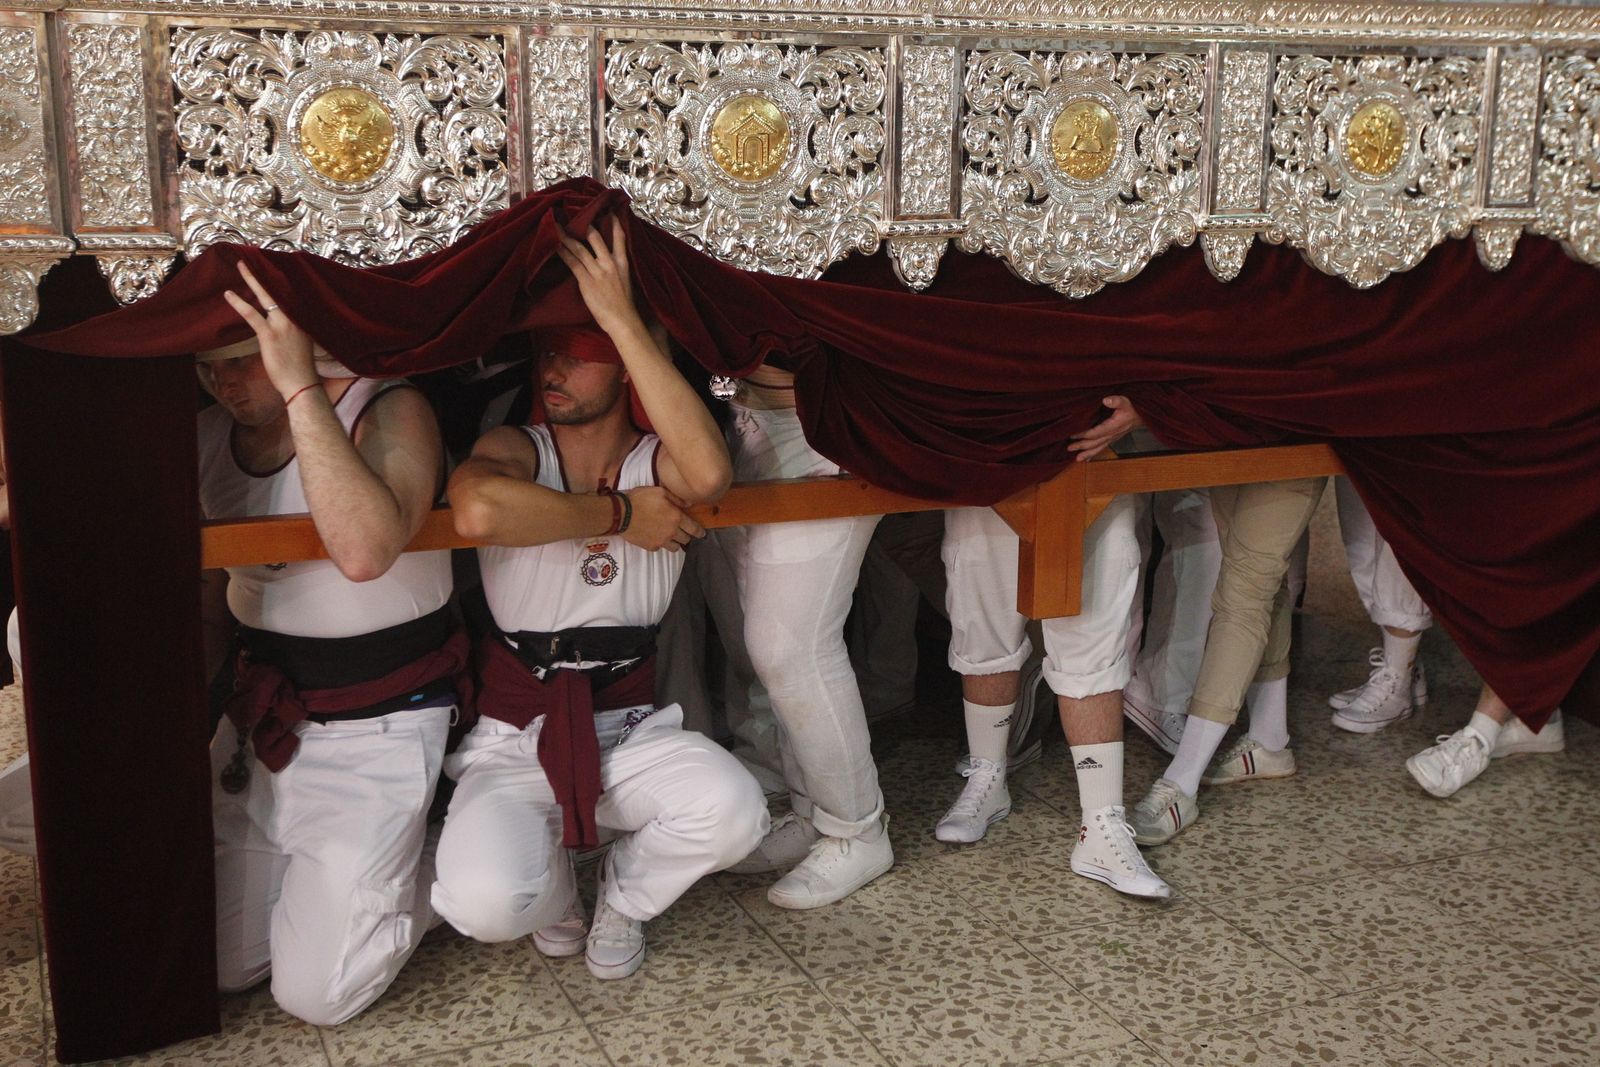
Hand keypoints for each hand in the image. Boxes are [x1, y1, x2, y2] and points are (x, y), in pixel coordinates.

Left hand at [222, 262, 318, 400]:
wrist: (302, 383)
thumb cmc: (301, 366)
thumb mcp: (302, 341)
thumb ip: (293, 327)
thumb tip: (282, 321)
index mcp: (303, 318)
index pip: (292, 292)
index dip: (281, 277)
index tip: (274, 264)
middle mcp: (295, 317)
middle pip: (279, 288)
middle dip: (266, 271)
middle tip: (254, 256)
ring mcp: (283, 325)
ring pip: (266, 296)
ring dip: (252, 279)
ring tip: (241, 266)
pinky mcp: (270, 335)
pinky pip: (252, 314)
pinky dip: (239, 303)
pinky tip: (228, 294)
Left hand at [555, 216, 643, 338]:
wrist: (623, 320)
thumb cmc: (624, 305)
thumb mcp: (626, 281)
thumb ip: (617, 268)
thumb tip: (607, 260)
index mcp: (622, 263)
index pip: (620, 237)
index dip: (614, 223)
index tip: (609, 210)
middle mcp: (610, 263)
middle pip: (595, 237)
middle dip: (584, 224)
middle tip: (573, 212)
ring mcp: (597, 271)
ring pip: (580, 249)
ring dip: (566, 237)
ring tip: (556, 226)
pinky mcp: (586, 281)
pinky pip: (572, 263)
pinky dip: (563, 253)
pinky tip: (555, 245)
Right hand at [620, 486, 704, 552]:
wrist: (621, 513)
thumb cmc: (640, 499)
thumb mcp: (660, 492)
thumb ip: (677, 498)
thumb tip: (689, 503)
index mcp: (676, 517)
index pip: (693, 528)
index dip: (699, 531)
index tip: (702, 533)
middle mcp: (671, 532)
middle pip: (685, 539)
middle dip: (686, 536)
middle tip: (683, 532)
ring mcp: (661, 541)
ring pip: (675, 547)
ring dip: (675, 542)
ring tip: (671, 537)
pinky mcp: (650, 546)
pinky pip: (660, 548)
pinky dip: (661, 544)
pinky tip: (656, 537)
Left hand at [1068, 395, 1142, 461]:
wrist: (1144, 415)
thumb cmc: (1133, 408)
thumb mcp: (1126, 401)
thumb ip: (1117, 401)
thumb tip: (1106, 400)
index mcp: (1113, 426)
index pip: (1096, 432)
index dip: (1084, 435)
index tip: (1073, 435)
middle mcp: (1112, 434)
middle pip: (1094, 443)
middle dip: (1082, 446)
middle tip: (1069, 448)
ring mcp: (1112, 438)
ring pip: (1098, 448)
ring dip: (1087, 453)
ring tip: (1077, 459)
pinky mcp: (1113, 438)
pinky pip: (1102, 447)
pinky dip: (1094, 454)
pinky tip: (1087, 458)